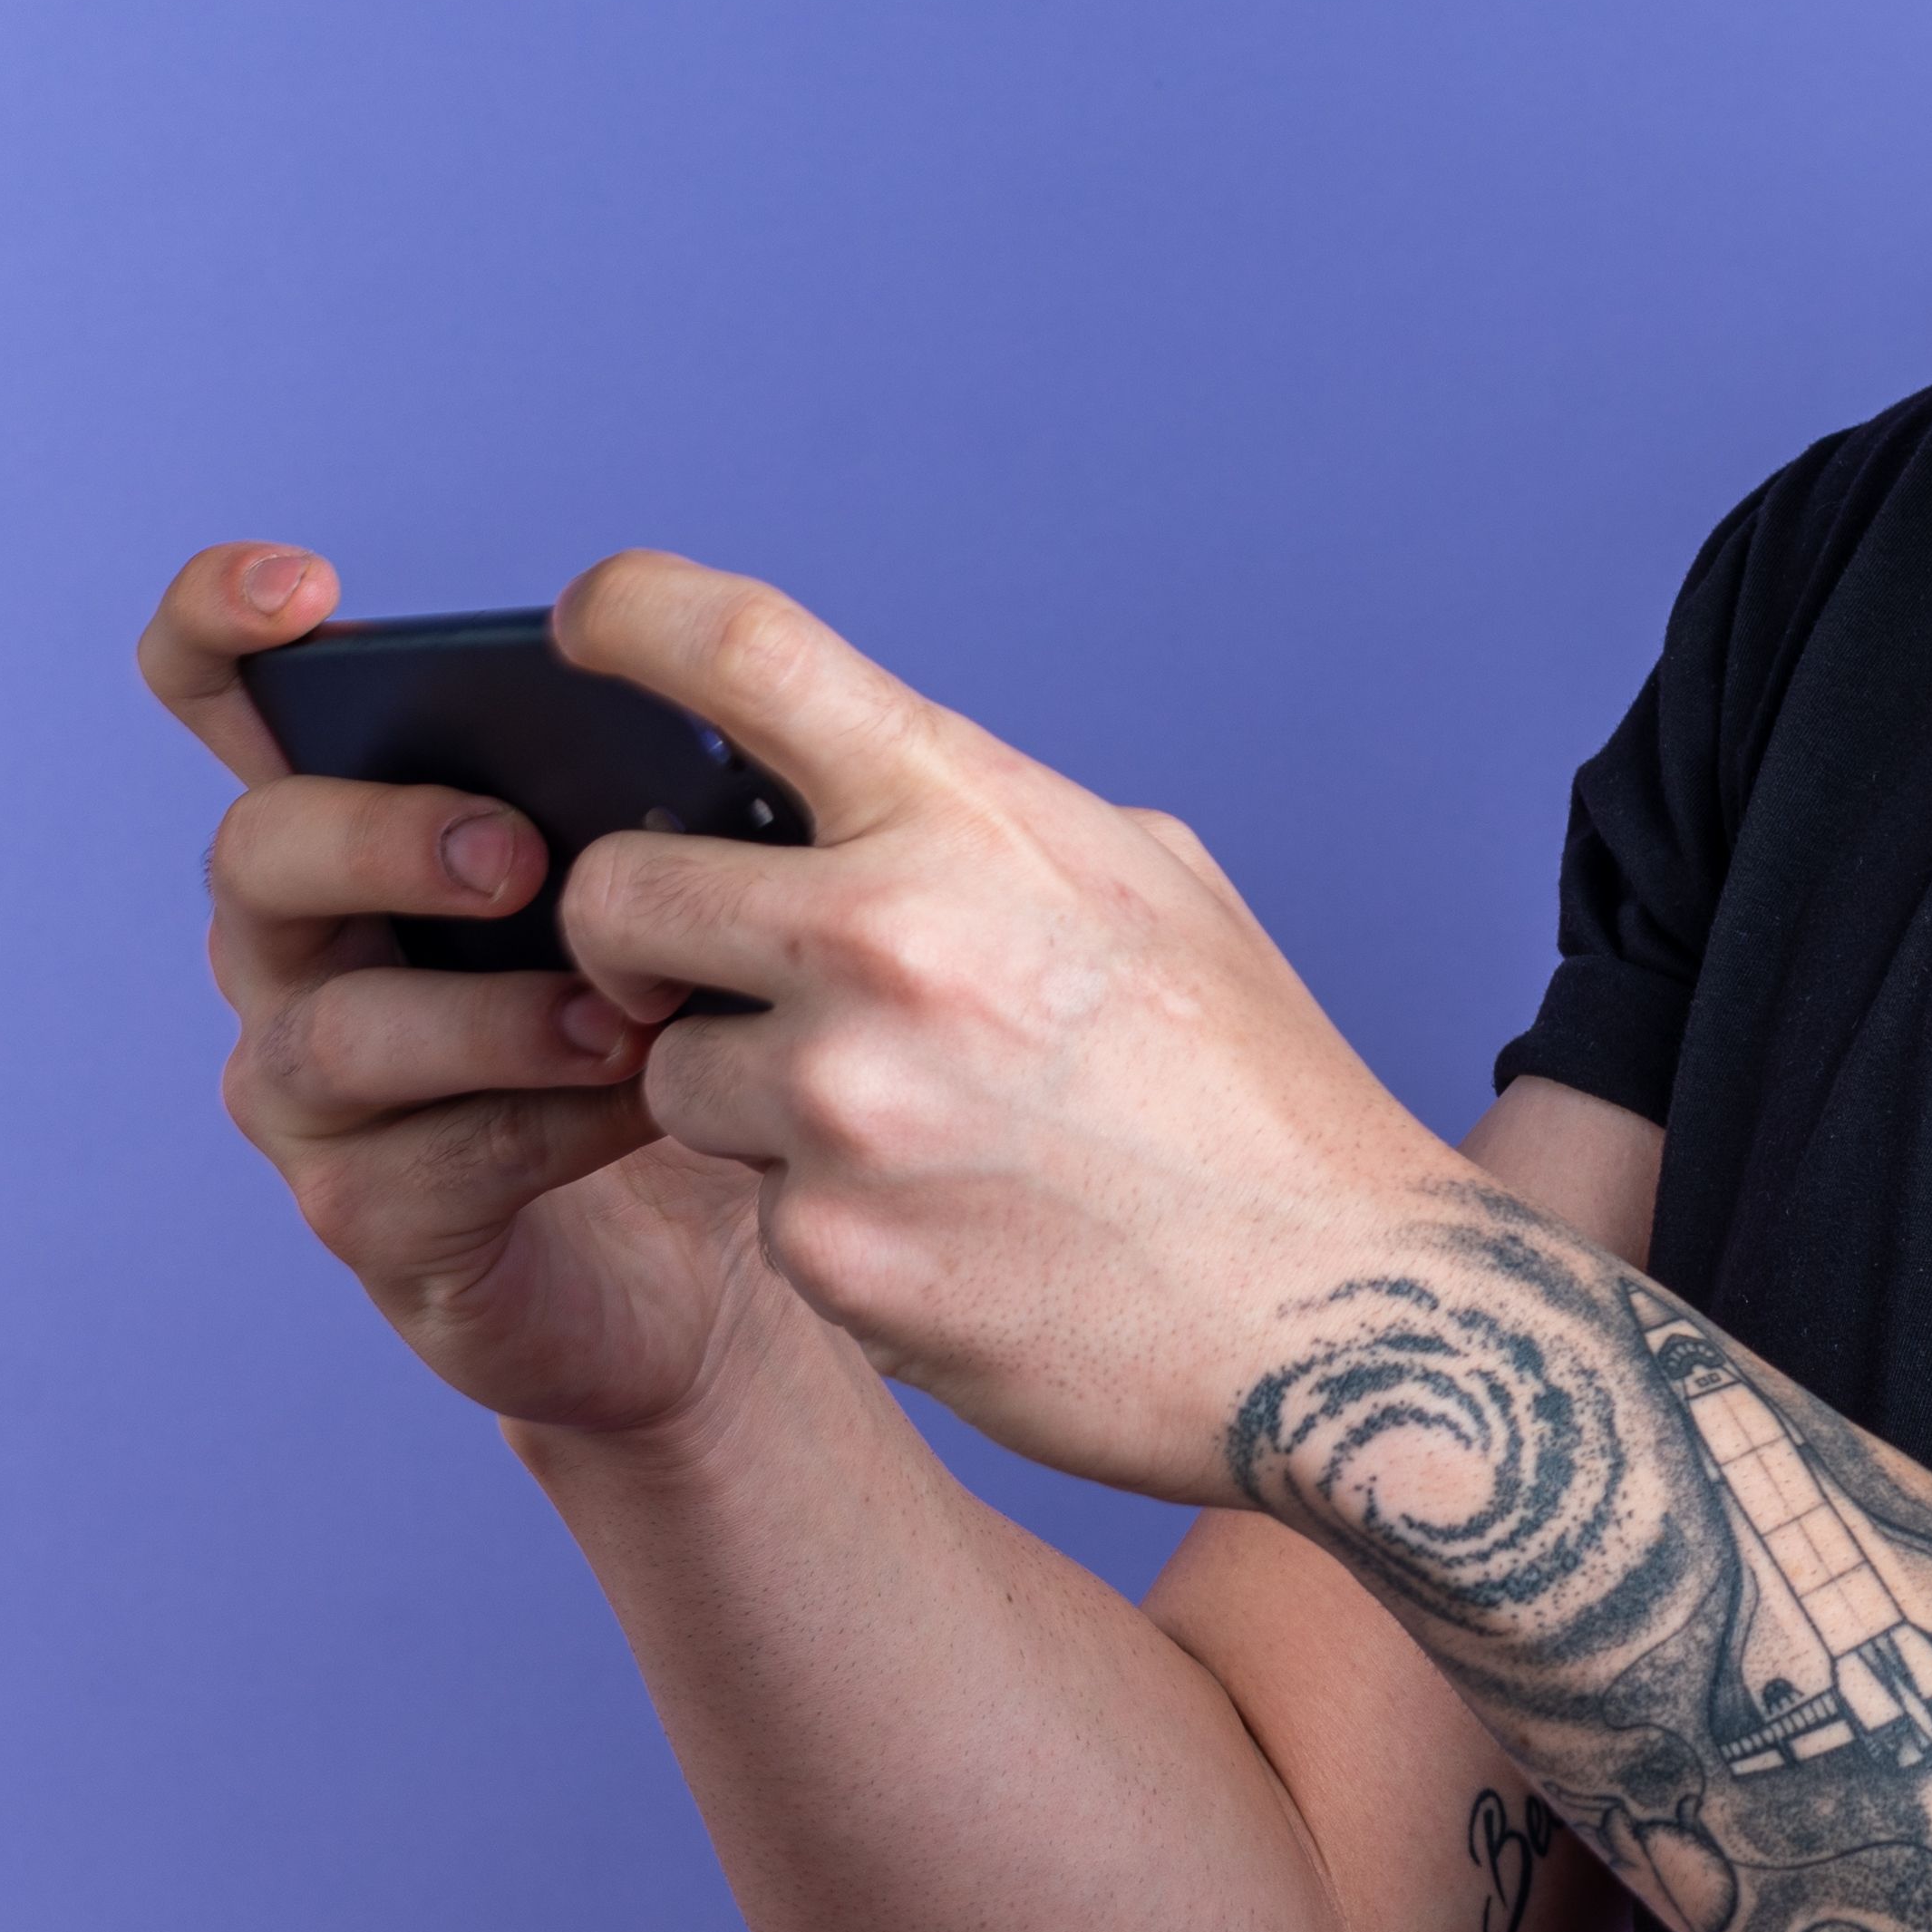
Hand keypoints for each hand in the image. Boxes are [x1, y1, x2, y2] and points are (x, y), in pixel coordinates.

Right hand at [139, 540, 772, 1438]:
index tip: (308, 589)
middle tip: (519, 855)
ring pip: (333, 1030)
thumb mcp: (672, 880)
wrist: (719, 1241)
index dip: (222, 624)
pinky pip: (423, 1165)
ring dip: (489, 1015)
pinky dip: (543, 1125)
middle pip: (257, 853)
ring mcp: (308, 1087)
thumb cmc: (676, 1018)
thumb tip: (706, 728)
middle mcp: (294, 944)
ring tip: (623, 1017)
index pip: (225, 698)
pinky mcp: (366, 1215)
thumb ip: (648, 799)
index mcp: (351, 822)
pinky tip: (645, 1102)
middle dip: (381, 838)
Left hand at [536, 550, 1461, 1501]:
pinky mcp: (828, 1253)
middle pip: (615, 891)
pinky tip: (953, 1233)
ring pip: (670, 1073)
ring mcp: (845, 1106)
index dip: (630, 612)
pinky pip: (753, 1210)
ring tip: (906, 1134)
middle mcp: (887, 941)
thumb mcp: (1154, 888)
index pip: (741, 651)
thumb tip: (848, 799)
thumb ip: (985, 827)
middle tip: (693, 974)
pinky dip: (831, 1221)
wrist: (1341, 1318)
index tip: (590, 625)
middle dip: (636, 935)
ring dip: (747, 1102)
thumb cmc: (1257, 1097)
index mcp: (970, 820)